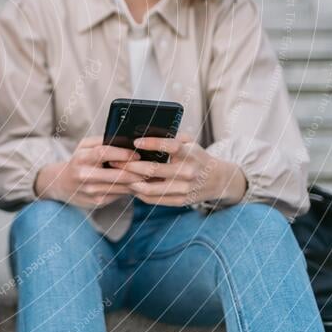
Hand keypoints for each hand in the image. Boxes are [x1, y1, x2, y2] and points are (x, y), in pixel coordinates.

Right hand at [34, 136, 146, 208]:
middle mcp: (84, 176)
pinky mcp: (97, 202)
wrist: (62, 184)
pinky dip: (131, 189)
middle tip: (152, 168)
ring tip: (151, 176)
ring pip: (121, 186)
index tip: (137, 154)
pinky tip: (140, 184)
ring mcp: (91, 191)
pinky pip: (119, 194)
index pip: (103, 153)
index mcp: (81, 158)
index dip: (122, 154)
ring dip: (138, 182)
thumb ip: (101, 141)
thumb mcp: (84, 146)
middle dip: (137, 171)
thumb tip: (126, 140)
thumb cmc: (78, 160)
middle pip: (117, 174)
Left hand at [110, 134, 246, 205]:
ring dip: (130, 181)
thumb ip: (170, 136)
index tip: (135, 141)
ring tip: (118, 175)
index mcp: (189, 153)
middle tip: (114, 161)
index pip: (170, 146)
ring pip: (150, 189)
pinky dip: (138, 193)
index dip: (152, 143)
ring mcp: (184, 188)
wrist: (218, 180)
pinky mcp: (180, 201)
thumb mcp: (189, 142)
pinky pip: (154, 199)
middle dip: (129, 165)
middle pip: (152, 170)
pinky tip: (130, 185)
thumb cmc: (196, 156)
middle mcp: (187, 172)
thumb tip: (143, 131)